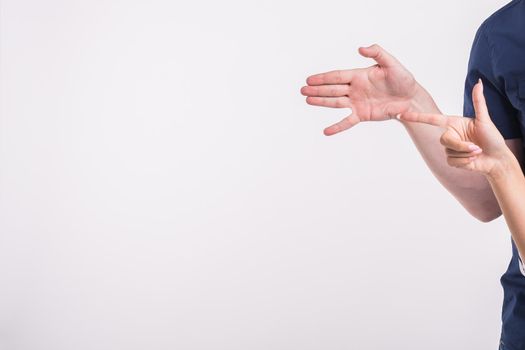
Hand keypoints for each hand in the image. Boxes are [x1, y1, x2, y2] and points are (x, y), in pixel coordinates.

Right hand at [300, 44, 419, 134]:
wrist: (411, 99)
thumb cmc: (403, 79)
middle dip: (317, 90)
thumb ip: (377, 53)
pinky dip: (337, 127)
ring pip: (335, 102)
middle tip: (302, 90)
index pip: (337, 76)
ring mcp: (357, 102)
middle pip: (332, 89)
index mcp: (359, 75)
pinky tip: (326, 131)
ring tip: (307, 100)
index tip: (309, 79)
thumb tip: (360, 49)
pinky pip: (347, 122)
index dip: (323, 78)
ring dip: (321, 102)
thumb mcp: (392, 63)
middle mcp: (355, 89)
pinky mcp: (362, 115)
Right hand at [398, 79, 511, 176]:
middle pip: (444, 140)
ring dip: (466, 154)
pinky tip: (473, 160)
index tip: (402, 114)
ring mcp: (450, 148)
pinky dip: (464, 162)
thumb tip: (478, 82)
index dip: (417, 117)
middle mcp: (450, 135)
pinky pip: (452, 161)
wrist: (498, 159)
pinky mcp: (452, 160)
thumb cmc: (493, 138)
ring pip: (449, 152)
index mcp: (453, 123)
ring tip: (478, 152)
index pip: (432, 119)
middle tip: (476, 148)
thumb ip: (479, 102)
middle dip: (461, 145)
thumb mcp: (485, 120)